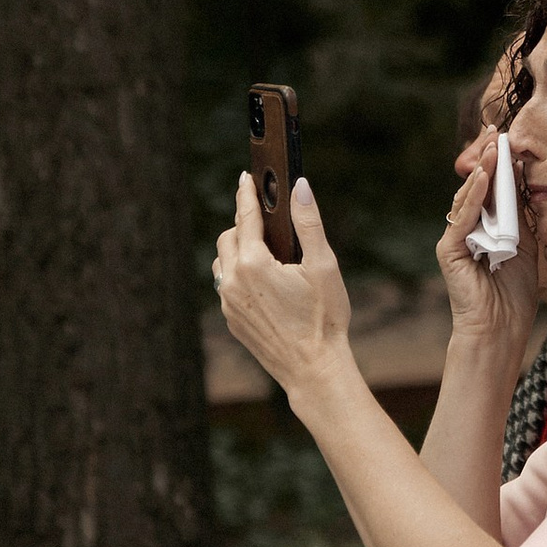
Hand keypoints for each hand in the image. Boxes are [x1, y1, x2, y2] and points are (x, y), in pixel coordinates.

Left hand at [215, 171, 351, 396]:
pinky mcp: (231, 320)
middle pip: (227, 238)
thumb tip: (300, 186)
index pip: (244, 217)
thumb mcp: (323, 265)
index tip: (245, 178)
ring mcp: (228, 304)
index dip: (246, 194)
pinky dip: (238, 276)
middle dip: (243, 225)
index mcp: (253, 264)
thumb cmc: (324, 318)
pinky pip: (226, 287)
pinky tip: (262, 282)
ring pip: (222, 263)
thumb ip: (308, 222)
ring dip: (237, 251)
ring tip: (263, 252)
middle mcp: (232, 282)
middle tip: (265, 221)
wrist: (313, 369)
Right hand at [434, 131, 539, 351]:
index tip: (509, 139)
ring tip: (494, 147)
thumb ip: (519, 213)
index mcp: (484, 228)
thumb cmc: (514, 293)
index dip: (499, 165)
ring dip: (482, 171)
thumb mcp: (524, 243)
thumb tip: (520, 176)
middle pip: (477, 188)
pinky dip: (474, 196)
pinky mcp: (449, 250)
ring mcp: (456, 239)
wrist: (501, 329)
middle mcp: (467, 230)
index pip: (491, 190)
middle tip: (497, 132)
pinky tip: (484, 176)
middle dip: (488, 159)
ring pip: (468, 197)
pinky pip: (463, 217)